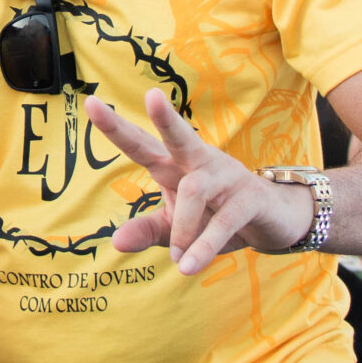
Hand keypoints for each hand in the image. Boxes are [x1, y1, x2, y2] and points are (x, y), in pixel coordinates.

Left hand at [94, 91, 315, 274]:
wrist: (272, 221)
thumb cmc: (214, 215)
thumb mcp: (175, 227)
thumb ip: (147, 230)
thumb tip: (115, 242)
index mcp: (174, 164)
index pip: (141, 143)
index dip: (116, 127)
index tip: (89, 103)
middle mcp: (198, 162)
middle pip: (178, 137)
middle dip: (164, 118)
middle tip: (152, 96)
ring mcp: (226, 176)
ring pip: (195, 190)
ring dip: (182, 227)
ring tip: (176, 259)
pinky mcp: (249, 198)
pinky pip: (223, 222)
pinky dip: (203, 246)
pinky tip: (187, 266)